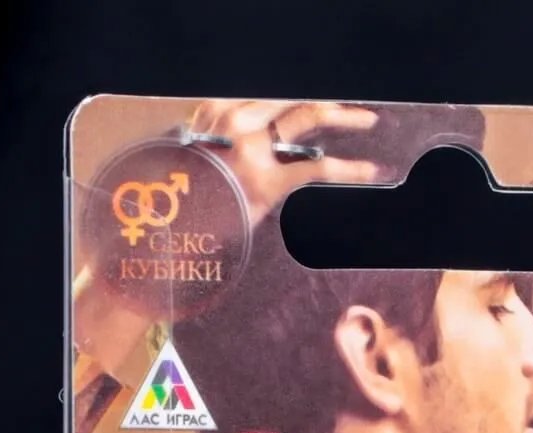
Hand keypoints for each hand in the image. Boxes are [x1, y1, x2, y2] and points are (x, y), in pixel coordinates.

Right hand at [72, 101, 381, 387]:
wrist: (158, 235)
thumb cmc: (176, 208)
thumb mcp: (195, 165)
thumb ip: (220, 149)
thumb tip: (243, 152)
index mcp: (215, 111)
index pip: (267, 96)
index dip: (295, 99)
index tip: (318, 106)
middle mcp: (232, 120)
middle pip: (291, 96)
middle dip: (328, 101)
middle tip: (356, 110)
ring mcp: (250, 148)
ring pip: (307, 115)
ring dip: (344, 116)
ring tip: (370, 123)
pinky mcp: (265, 181)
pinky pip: (316, 168)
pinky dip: (351, 168)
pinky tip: (374, 171)